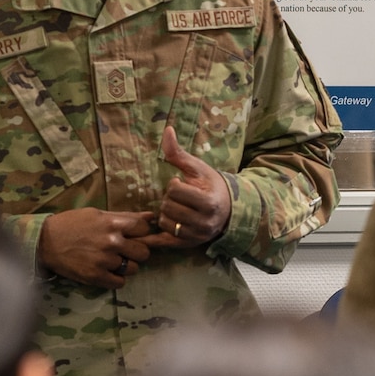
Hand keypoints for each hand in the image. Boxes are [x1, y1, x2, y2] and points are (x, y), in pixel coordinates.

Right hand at [39, 208, 154, 288]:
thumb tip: (151, 217)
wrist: (45, 241)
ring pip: (133, 269)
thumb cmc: (72, 224)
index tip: (133, 235)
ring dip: (126, 266)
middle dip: (136, 251)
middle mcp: (111, 242)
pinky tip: (106, 271)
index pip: (144, 229)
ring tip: (112, 260)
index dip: (141, 232)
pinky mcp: (96, 277)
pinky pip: (120, 283)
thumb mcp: (97, 214)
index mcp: (112, 224)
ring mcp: (104, 261)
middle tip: (124, 250)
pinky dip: (115, 278)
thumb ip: (125, 217)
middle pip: (143, 252)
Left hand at [141, 126, 232, 249]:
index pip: (175, 191)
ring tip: (175, 208)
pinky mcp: (188, 245)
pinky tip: (145, 234)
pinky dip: (154, 237)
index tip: (180, 183)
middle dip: (169, 199)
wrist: (230, 209)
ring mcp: (196, 236)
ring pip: (165, 223)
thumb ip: (178, 153)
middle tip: (178, 197)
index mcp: (208, 201)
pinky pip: (163, 242)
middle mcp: (204, 222)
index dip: (174, 185)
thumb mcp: (197, 168)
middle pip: (168, 207)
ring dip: (165, 214)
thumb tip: (167, 130)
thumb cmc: (211, 185)